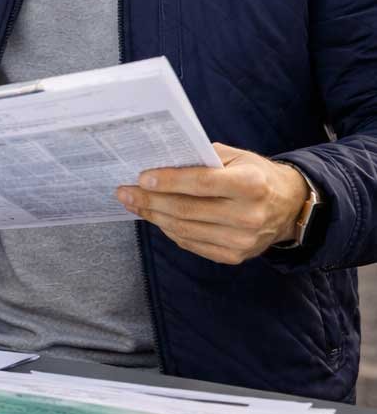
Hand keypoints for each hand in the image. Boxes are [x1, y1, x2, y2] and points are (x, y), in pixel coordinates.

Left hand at [116, 143, 309, 264]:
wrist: (289, 207)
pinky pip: (191, 243)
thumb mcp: (237, 157)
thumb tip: (161, 163)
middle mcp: (248, 216)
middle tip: (124, 192)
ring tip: (133, 204)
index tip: (141, 177)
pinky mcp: (234, 256)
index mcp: (251, 185)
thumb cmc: (256, 175)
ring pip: (185, 229)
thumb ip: (202, 158)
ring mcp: (242, 240)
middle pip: (187, 210)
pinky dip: (169, 230)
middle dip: (150, 200)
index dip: (168, 181)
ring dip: (154, 216)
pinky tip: (155, 217)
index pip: (201, 183)